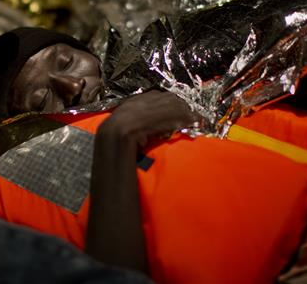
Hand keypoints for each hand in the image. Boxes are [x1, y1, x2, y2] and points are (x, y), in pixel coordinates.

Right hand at [86, 90, 199, 272]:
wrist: (110, 206)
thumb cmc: (124, 186)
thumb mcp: (131, 156)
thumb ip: (140, 138)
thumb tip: (162, 127)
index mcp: (110, 123)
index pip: (142, 100)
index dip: (166, 101)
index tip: (186, 106)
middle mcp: (109, 121)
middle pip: (149, 100)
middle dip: (175, 104)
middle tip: (196, 112)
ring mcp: (113, 127)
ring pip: (153, 109)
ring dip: (179, 111)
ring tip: (197, 118)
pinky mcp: (122, 135)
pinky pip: (152, 121)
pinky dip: (172, 120)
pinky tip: (187, 124)